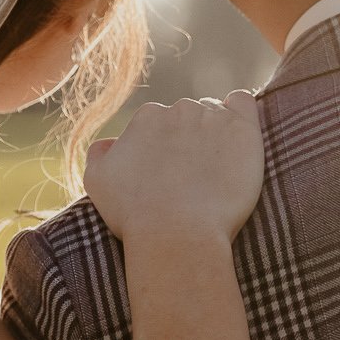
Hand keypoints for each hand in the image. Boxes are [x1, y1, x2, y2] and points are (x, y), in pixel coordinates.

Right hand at [85, 91, 263, 244]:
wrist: (177, 236)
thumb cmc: (135, 215)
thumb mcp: (96, 181)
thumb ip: (99, 152)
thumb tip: (110, 143)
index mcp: (146, 117)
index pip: (159, 122)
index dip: (164, 149)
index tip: (169, 173)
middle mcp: (179, 109)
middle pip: (187, 116)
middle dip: (189, 139)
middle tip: (192, 176)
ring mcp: (213, 118)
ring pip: (214, 114)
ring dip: (214, 133)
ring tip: (215, 169)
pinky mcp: (243, 130)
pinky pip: (243, 104)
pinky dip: (240, 113)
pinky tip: (236, 138)